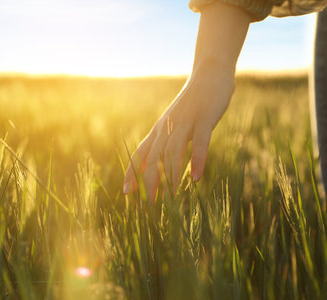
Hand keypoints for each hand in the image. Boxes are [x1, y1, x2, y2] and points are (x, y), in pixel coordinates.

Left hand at [123, 2, 250, 200]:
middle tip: (149, 205)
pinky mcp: (204, 119)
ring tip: (170, 198)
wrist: (209, 74)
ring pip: (173, 152)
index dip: (132, 172)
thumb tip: (162, 164)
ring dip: (170, 176)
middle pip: (153, 157)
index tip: (126, 192)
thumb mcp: (175, 123)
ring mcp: (185, 122)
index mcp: (160, 130)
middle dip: (149, 181)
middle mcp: (168, 127)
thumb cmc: (192, 103)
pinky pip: (199, 142)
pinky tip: (197, 177)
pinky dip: (197, 160)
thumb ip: (168, 141)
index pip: (140, 154)